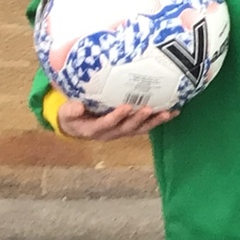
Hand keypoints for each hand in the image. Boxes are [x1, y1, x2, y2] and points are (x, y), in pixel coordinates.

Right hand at [55, 98, 173, 138]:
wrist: (78, 126)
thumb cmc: (72, 116)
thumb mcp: (66, 113)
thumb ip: (71, 110)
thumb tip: (78, 107)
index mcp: (94, 130)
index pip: (106, 124)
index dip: (116, 117)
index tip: (126, 107)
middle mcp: (111, 133)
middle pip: (127, 128)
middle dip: (138, 119)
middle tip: (149, 108)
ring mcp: (122, 132)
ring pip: (140, 129)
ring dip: (154, 121)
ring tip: (167, 113)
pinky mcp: (130, 128)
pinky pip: (146, 126)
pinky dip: (159, 120)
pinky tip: (173, 112)